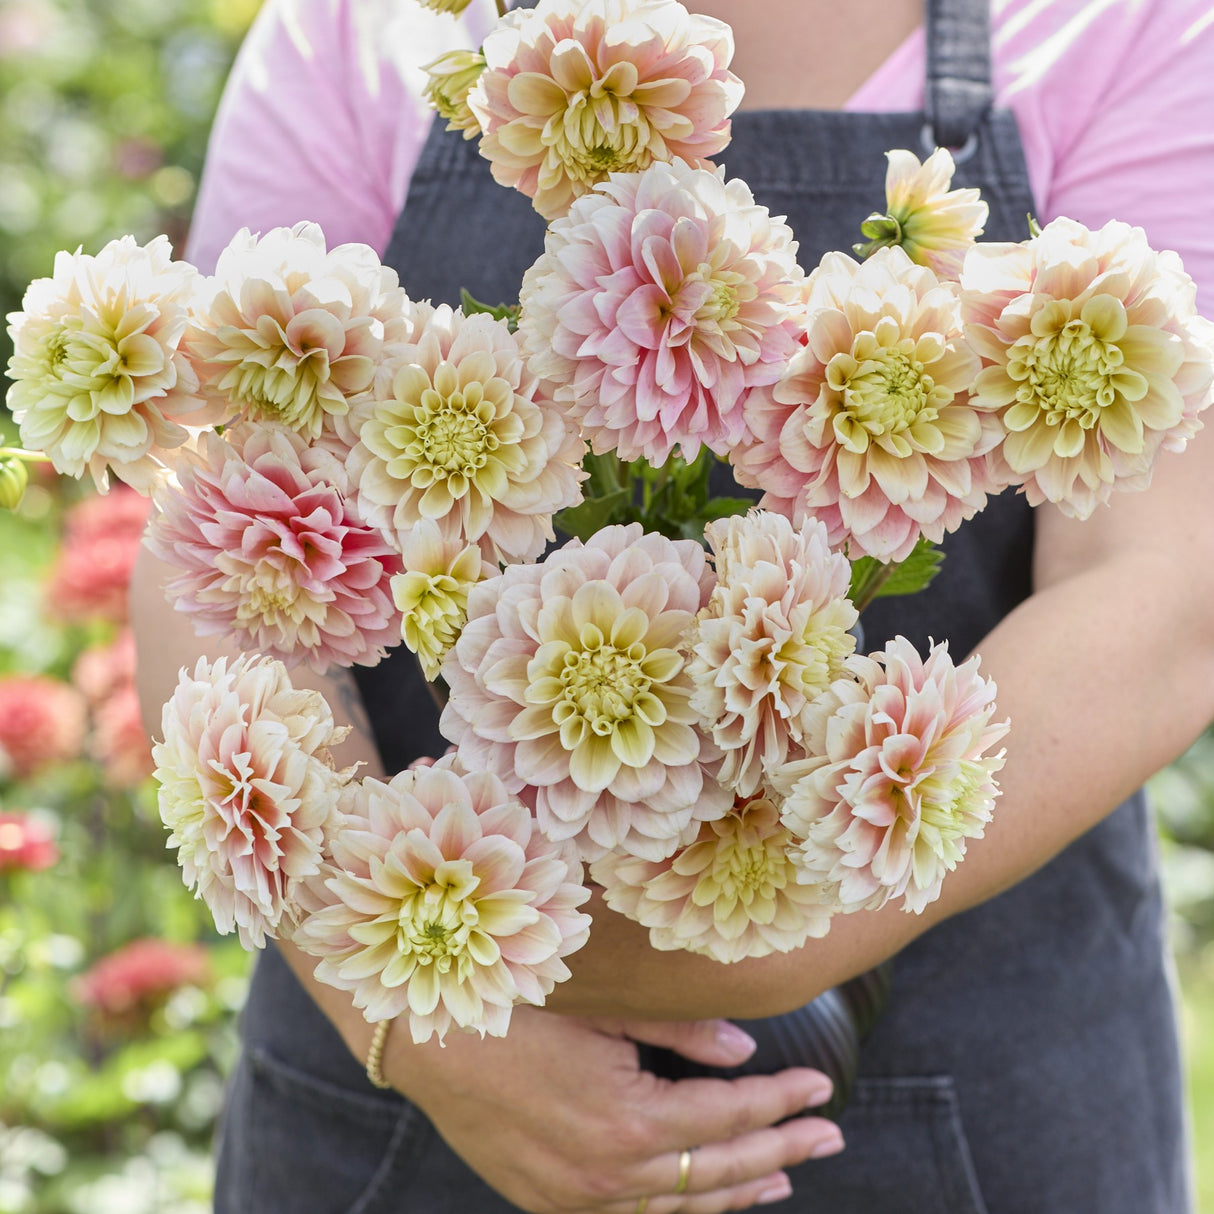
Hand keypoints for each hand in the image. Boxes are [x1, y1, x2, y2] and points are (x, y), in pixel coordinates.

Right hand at [388, 1007, 843, 1213]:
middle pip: (716, 1172)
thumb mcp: (605, 1008)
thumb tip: (745, 1051)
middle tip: (830, 1137)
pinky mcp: (552, 1204)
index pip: (729, 1117)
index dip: (781, 1103)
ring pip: (678, 1211)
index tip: (823, 1090)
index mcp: (628, 1118)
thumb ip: (679, 1032)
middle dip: (780, 1151)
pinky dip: (678, 1212)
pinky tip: (702, 1200)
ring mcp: (578, 1198)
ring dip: (737, 1194)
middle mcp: (609, 1173)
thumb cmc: (518, 1009)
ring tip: (783, 1178)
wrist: (429, 1042)